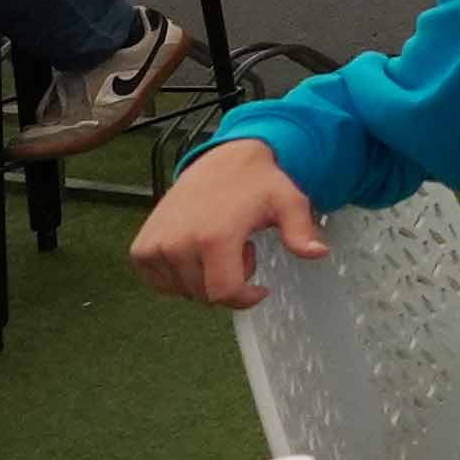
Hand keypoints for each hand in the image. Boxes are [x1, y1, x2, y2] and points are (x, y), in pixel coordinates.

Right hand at [134, 142, 326, 309]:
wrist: (221, 160)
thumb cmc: (257, 184)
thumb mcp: (288, 203)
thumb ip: (300, 232)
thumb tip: (318, 254)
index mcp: (214, 237)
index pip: (223, 294)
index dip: (244, 299)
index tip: (259, 290)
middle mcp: (177, 244)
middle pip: (204, 296)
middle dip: (228, 282)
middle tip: (240, 250)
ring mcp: (154, 247)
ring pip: (183, 291)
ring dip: (205, 278)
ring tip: (218, 244)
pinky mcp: (140, 249)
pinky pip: (160, 284)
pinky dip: (180, 276)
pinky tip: (196, 250)